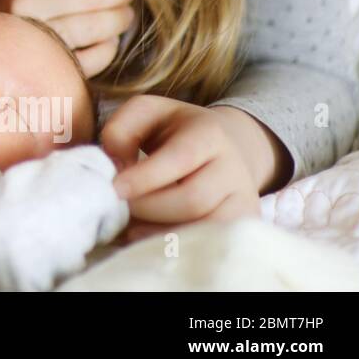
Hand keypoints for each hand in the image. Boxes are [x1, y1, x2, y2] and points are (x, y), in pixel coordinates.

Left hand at [101, 95, 265, 244]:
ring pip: (205, 228)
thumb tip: (116, 167)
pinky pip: (212, 244)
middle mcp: (234, 167)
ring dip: (160, 232)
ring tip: (131, 226)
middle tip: (120, 208)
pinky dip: (176, 245)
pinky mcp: (243, 224)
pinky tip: (150, 239)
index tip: (114, 189)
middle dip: (149, 208)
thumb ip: (121, 130)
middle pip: (193, 200)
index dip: (145, 177)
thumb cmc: (174, 131)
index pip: (181, 158)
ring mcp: (243, 199)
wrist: (223, 146)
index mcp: (210, 133)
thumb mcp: (144, 113)